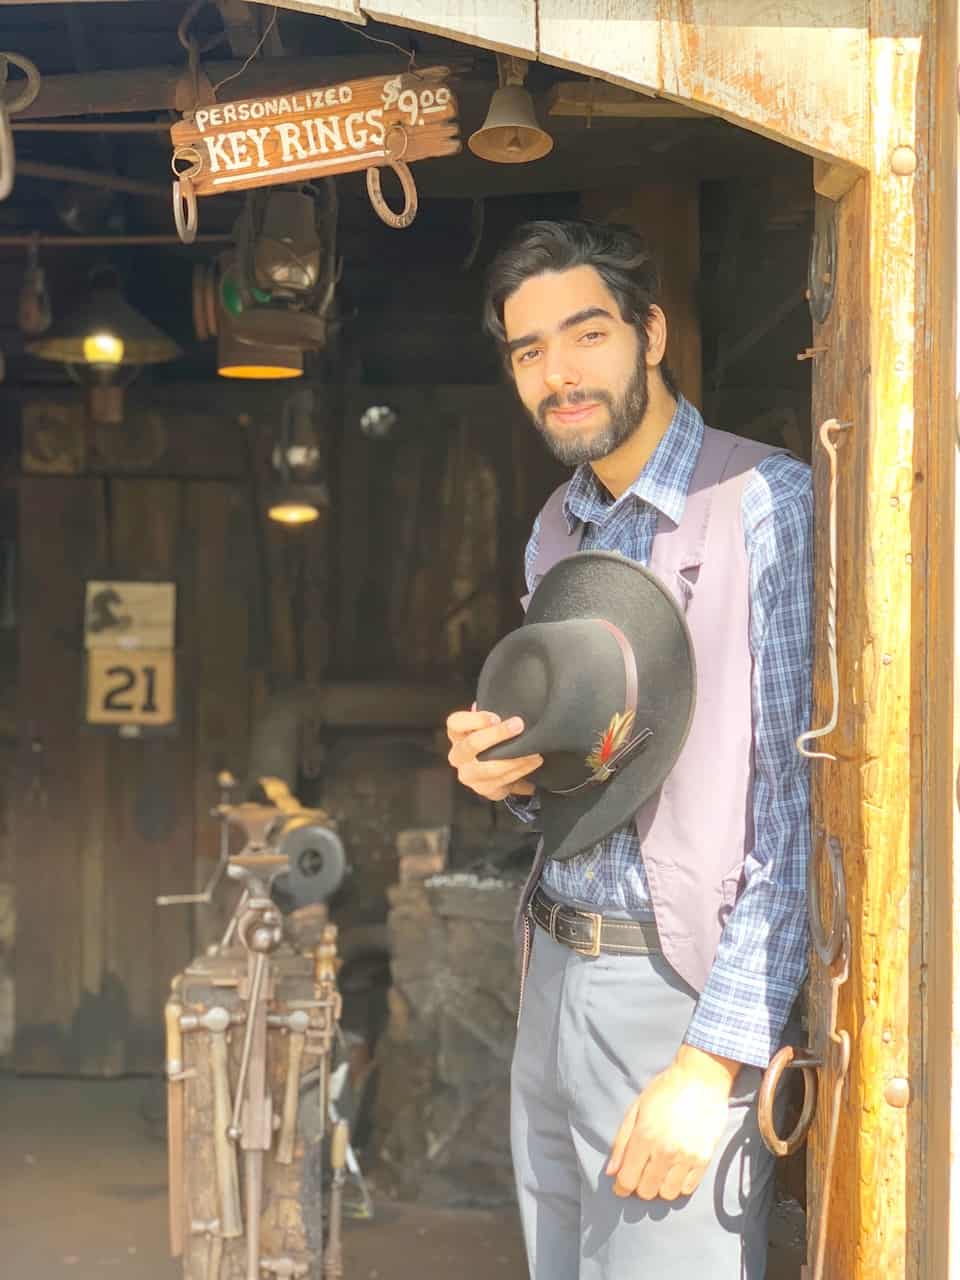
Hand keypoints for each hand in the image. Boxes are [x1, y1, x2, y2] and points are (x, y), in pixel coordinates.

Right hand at [446, 707, 542, 801]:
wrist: (490, 774)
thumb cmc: (489, 742)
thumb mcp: (488, 726)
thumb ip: (490, 715)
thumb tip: (499, 699)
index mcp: (457, 735)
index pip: (455, 723)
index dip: (475, 720)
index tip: (496, 717)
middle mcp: (458, 755)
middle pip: (471, 745)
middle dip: (497, 735)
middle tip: (519, 726)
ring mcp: (468, 775)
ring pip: (489, 768)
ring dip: (514, 759)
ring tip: (533, 751)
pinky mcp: (482, 789)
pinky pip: (502, 781)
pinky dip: (520, 771)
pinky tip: (533, 763)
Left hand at [605, 1046, 739, 1201]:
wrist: (700, 1079)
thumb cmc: (664, 1090)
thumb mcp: (636, 1109)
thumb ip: (622, 1142)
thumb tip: (611, 1172)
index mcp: (644, 1136)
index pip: (627, 1179)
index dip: (621, 1187)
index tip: (621, 1186)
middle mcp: (665, 1151)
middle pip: (646, 1191)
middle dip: (639, 1186)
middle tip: (641, 1174)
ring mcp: (686, 1157)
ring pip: (667, 1194)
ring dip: (659, 1187)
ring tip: (659, 1172)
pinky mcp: (704, 1160)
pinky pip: (687, 1188)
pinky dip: (678, 1184)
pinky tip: (675, 1170)